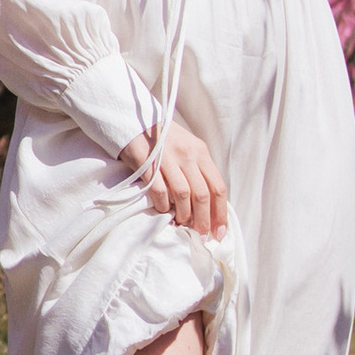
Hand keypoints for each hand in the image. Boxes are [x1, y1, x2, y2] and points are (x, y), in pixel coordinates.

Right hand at [126, 119, 228, 237]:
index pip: (218, 186)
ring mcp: (168, 158)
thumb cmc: (163, 139)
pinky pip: (160, 191)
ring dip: (184, 215)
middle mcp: (187, 154)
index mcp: (201, 151)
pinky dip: (164, 206)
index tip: (219, 232)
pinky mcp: (148, 163)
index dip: (220, 213)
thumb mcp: (187, 148)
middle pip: (202, 194)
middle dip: (203, 219)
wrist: (134, 120)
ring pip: (183, 195)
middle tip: (200, 235)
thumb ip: (198, 171)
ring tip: (182, 224)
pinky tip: (164, 211)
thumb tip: (208, 206)